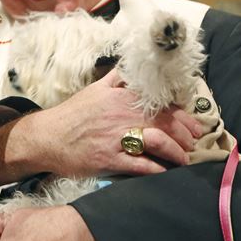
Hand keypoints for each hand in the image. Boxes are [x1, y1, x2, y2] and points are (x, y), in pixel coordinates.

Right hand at [0, 69, 201, 183]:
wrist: (47, 137)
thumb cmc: (72, 114)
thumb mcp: (95, 89)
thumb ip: (118, 79)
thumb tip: (133, 67)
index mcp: (121, 97)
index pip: (162, 104)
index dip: (183, 116)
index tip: (194, 125)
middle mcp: (122, 115)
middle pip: (165, 123)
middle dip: (185, 135)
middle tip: (194, 144)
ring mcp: (116, 138)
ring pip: (158, 142)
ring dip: (176, 152)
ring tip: (184, 159)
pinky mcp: (109, 159)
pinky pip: (141, 165)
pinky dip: (157, 169)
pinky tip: (166, 173)